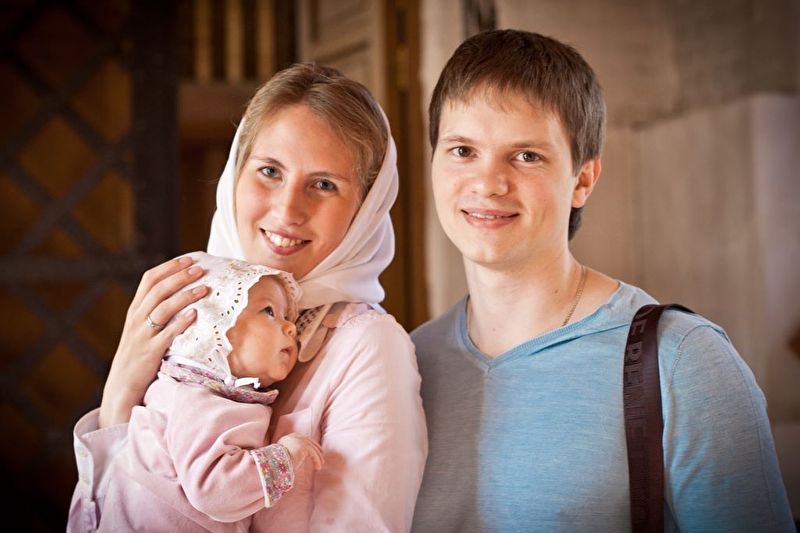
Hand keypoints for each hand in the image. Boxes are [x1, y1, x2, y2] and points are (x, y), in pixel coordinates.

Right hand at [98, 255, 206, 427]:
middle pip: (158, 290)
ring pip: (163, 308)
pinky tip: (195, 314)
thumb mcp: (141, 329)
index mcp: (135, 310)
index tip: (189, 259)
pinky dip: (181, 322)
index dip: (169, 267)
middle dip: (179, 276)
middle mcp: (136, 319)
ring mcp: (142, 335)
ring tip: (204, 288)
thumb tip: (182, 293)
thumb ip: (155, 312)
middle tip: (200, 268)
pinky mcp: (150, 352)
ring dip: (185, 296)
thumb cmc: (138, 355)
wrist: (122, 386)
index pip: (149, 279)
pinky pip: (167, 334)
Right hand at [278, 433, 323, 470]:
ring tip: (320, 466)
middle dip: (316, 448)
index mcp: (288, 438)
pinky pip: (313, 454)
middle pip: (309, 441)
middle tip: (321, 455)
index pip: (302, 438)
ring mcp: (299, 440)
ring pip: (312, 449)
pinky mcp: (303, 446)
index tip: (316, 449)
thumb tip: (295, 458)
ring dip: (318, 458)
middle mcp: (294, 437)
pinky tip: (318, 467)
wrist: (273, 462)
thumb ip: (290, 452)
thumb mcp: (283, 455)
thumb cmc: (276, 462)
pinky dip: (317, 460)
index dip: (310, 444)